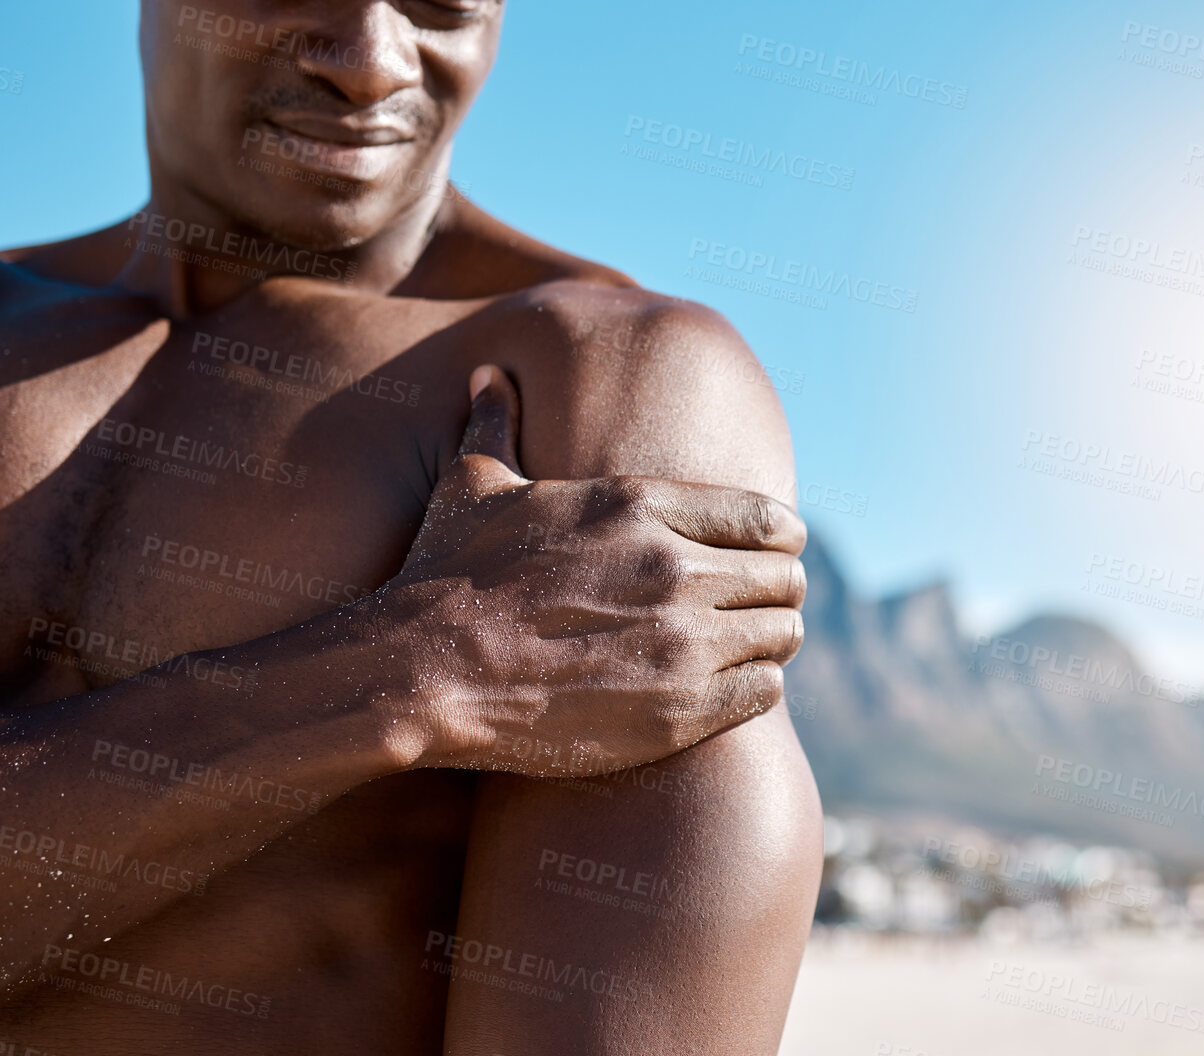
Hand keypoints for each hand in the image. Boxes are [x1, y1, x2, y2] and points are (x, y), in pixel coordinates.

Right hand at [371, 365, 805, 775]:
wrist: (419, 672)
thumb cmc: (442, 578)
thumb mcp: (471, 486)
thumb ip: (495, 425)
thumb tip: (488, 376)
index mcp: (642, 505)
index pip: (766, 517)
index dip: (778, 538)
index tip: (771, 552)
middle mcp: (675, 567)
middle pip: (785, 577)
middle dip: (777, 591)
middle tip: (756, 607)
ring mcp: (682, 641)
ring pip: (782, 634)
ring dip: (770, 640)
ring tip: (746, 649)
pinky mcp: (679, 708)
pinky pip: (763, 692)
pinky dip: (755, 689)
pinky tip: (728, 688)